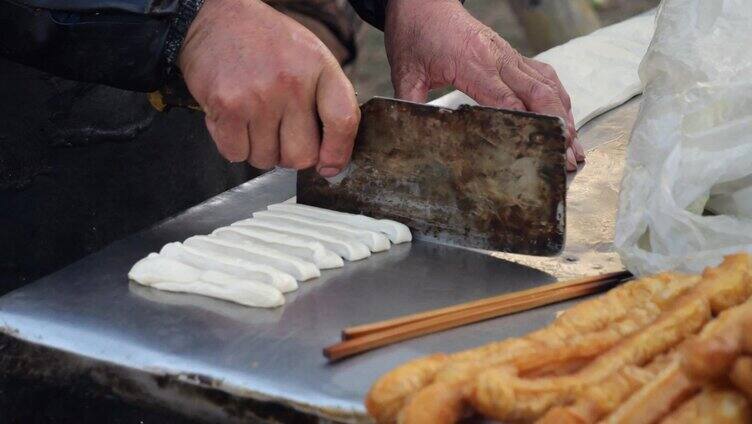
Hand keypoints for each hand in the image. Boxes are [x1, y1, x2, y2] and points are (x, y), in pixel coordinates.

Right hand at [178, 0, 359, 175]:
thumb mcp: (310, 57)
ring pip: (266, 159)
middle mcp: (292, 82)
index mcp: (319, 67)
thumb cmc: (266, 43)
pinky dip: (233, 145)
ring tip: (254, 119)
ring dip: (259, 149)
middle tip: (279, 135)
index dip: (338, 153)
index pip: (343, 122)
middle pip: (302, 155)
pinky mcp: (227, 106)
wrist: (215, 19)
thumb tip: (332, 159)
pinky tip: (234, 119)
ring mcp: (258, 96)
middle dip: (289, 155)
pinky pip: (236, 154)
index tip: (330, 166)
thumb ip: (327, 100)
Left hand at [384, 0, 584, 170]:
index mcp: (473, 64)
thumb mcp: (405, 72)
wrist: (423, 2)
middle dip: (556, 126)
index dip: (526, 124)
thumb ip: (410, 103)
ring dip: (564, 113)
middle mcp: (498, 59)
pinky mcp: (511, 54)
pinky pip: (543, 74)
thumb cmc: (415, 34)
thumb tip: (410, 132)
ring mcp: (508, 55)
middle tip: (567, 156)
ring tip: (574, 143)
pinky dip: (558, 95)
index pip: (506, 100)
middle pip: (538, 95)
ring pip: (547, 85)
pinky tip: (565, 114)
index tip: (540, 148)